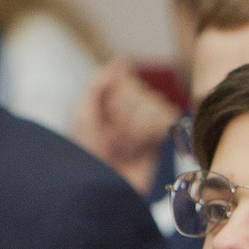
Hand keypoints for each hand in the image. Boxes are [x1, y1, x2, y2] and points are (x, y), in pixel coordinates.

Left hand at [72, 58, 179, 190]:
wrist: (101, 189)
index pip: (123, 78)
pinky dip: (147, 136)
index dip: (112, 100)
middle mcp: (131, 105)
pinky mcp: (162, 135)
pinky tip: (137, 149)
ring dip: (133, 131)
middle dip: (122, 119)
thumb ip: (100, 83)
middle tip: (110, 141)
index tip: (100, 120)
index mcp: (111, 96)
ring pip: (153, 106)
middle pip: (139, 92)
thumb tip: (122, 60)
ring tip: (122, 148)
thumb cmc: (86, 154)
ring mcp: (148, 119)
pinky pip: (164, 120)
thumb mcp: (83, 115)